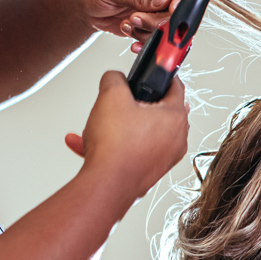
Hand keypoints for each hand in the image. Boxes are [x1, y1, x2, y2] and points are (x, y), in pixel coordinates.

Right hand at [64, 72, 189, 200]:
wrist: (106, 186)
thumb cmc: (115, 147)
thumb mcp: (111, 95)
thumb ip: (114, 78)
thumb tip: (114, 78)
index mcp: (175, 117)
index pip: (175, 86)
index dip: (159, 75)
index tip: (149, 73)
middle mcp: (176, 139)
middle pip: (157, 111)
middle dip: (134, 104)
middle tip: (119, 100)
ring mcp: (164, 158)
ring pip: (140, 132)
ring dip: (117, 125)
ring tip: (97, 124)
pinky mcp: (149, 172)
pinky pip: (130, 151)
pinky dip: (111, 145)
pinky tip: (84, 142)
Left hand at [70, 0, 193, 51]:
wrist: (81, 4)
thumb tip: (164, 1)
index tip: (173, 8)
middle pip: (179, 9)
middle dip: (161, 19)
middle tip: (138, 18)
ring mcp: (155, 8)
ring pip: (168, 26)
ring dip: (148, 30)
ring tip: (128, 22)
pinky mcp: (149, 23)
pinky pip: (156, 37)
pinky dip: (143, 39)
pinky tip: (128, 32)